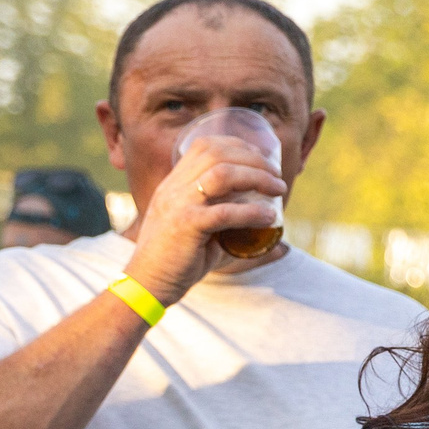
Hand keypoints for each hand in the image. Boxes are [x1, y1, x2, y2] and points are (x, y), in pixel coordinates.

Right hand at [123, 136, 285, 304]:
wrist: (146, 283)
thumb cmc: (177, 261)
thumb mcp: (201, 232)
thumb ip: (231, 228)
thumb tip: (282, 245)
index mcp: (173, 184)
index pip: (205, 145)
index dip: (239, 146)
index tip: (261, 160)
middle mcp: (173, 189)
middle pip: (217, 154)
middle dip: (255, 160)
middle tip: (277, 177)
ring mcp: (178, 205)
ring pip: (222, 174)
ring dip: (257, 177)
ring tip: (278, 190)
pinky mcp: (186, 226)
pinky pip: (225, 212)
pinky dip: (252, 212)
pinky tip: (268, 217)